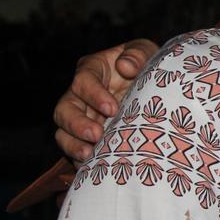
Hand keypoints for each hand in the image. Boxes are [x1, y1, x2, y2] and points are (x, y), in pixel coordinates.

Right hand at [53, 39, 158, 161]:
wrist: (156, 89)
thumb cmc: (147, 65)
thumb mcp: (146, 52)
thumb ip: (137, 54)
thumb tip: (125, 66)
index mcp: (92, 69)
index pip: (83, 81)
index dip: (94, 95)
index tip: (112, 108)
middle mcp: (80, 94)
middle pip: (64, 109)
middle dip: (77, 124)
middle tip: (97, 136)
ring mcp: (82, 117)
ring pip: (63, 132)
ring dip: (73, 145)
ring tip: (89, 156)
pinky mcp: (87, 136)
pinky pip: (74, 149)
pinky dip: (79, 159)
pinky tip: (91, 167)